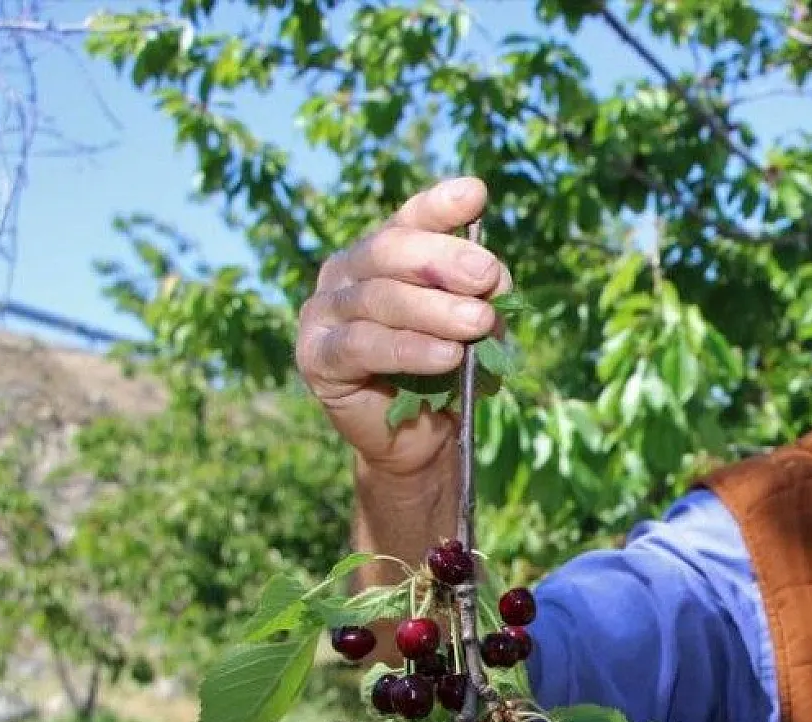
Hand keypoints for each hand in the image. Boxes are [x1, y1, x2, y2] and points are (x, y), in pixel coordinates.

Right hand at [296, 176, 509, 476]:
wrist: (419, 439)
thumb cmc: (446, 372)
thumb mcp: (474, 326)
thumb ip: (479, 297)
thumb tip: (494, 277)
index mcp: (382, 255)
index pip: (408, 220)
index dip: (439, 206)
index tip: (476, 194)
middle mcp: (346, 272)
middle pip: (389, 251)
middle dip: (442, 260)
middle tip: (487, 275)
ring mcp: (325, 311)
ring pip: (379, 299)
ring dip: (434, 310)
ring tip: (478, 323)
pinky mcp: (317, 356)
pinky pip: (363, 347)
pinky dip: (409, 349)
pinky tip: (446, 355)